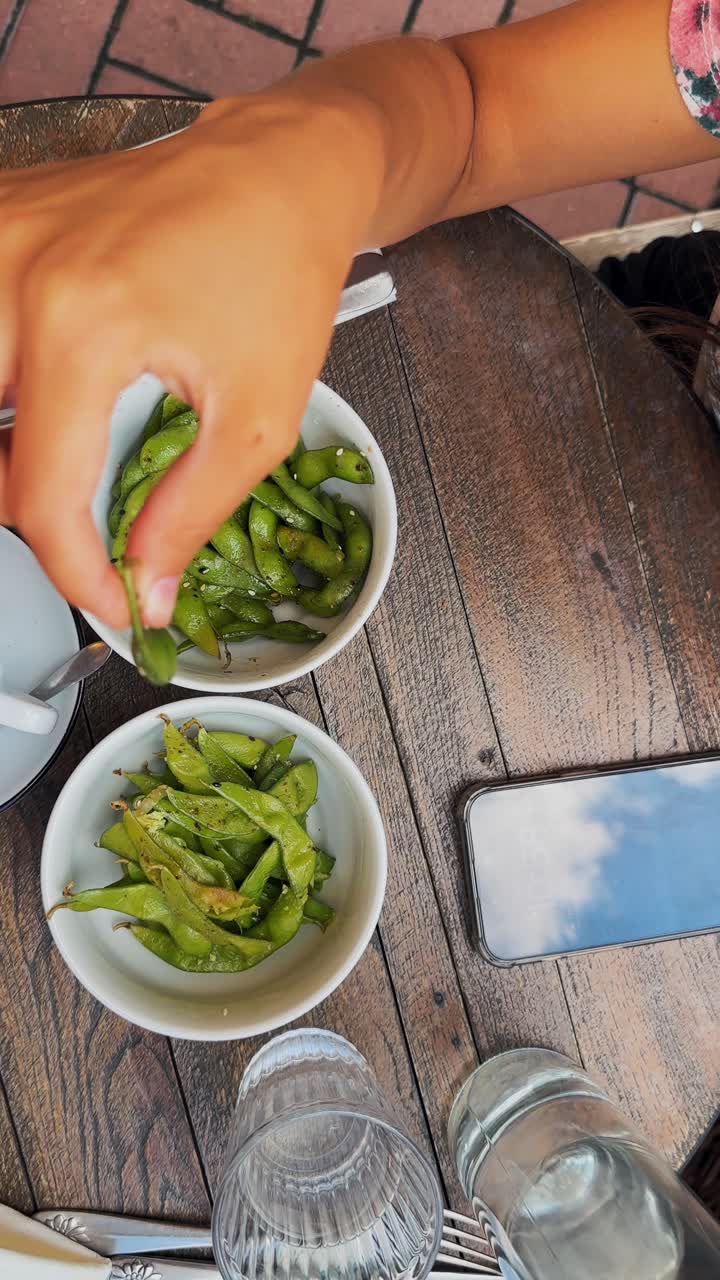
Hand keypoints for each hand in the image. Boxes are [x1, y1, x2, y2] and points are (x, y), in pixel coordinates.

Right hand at [0, 89, 383, 625]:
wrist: (282, 167)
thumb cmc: (281, 269)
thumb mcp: (258, 415)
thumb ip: (190, 514)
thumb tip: (145, 586)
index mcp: (81, 327)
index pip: (39, 494)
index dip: (75, 570)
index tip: (112, 595)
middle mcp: (15, 274)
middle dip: (29, 508)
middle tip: (90, 524)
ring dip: (7, 446)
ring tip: (70, 457)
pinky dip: (2, 384)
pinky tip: (48, 396)